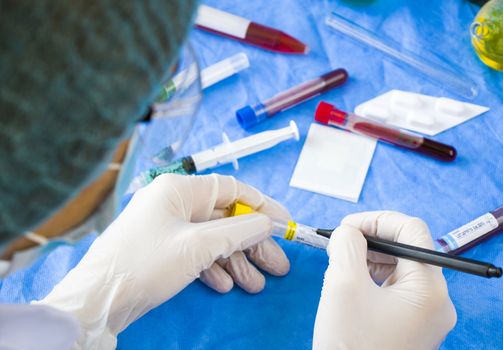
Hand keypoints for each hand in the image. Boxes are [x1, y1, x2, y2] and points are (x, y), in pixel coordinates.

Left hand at [35, 174, 289, 348]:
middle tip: (278, 266)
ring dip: (235, 261)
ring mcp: (167, 228)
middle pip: (225, 218)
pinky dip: (213, 267)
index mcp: (180, 190)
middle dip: (252, 243)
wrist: (97, 300)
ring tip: (256, 284)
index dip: (262, 206)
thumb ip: (239, 232)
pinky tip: (226, 285)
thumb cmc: (147, 263)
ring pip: (212, 239)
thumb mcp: (198, 246)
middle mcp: (174, 204)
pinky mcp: (162, 251)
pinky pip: (196, 253)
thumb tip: (268, 222)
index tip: (284, 224)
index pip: (231, 190)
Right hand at [313, 211, 455, 349]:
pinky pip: (395, 289)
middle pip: (407, 249)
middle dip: (371, 239)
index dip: (377, 220)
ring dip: (370, 258)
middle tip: (340, 243)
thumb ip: (347, 245)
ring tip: (341, 263)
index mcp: (429, 288)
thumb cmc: (349, 345)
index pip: (411, 230)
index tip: (346, 227)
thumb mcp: (342, 285)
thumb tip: (350, 231)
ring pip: (400, 268)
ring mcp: (425, 315)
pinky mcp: (412, 325)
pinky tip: (351, 282)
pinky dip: (372, 277)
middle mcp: (436, 300)